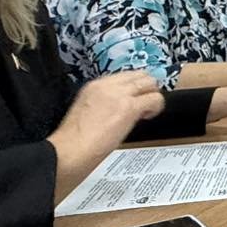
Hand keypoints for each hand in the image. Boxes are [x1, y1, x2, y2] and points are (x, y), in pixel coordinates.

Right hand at [49, 71, 165, 198]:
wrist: (70, 151)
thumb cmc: (74, 141)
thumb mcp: (87, 112)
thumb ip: (105, 104)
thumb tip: (121, 107)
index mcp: (94, 86)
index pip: (125, 76)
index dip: (135, 86)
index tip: (137, 97)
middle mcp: (107, 86)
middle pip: (140, 75)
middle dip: (147, 88)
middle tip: (145, 103)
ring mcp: (119, 95)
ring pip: (150, 83)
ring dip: (152, 96)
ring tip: (146, 112)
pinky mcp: (129, 107)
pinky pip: (155, 99)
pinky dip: (156, 107)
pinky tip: (147, 117)